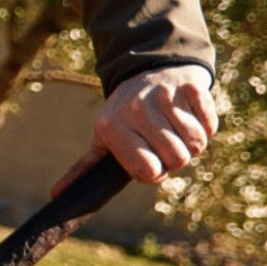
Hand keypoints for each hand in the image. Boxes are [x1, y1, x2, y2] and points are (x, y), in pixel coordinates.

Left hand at [54, 63, 217, 191]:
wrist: (151, 70)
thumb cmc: (126, 115)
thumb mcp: (103, 137)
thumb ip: (85, 168)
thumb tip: (56, 195)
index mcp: (112, 126)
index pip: (147, 171)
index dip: (154, 173)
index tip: (149, 162)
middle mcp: (137, 109)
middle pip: (177, 160)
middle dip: (175, 159)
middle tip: (163, 143)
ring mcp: (165, 95)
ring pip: (197, 144)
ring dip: (191, 143)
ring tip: (175, 129)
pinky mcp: (191, 87)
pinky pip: (210, 125)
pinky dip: (205, 126)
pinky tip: (189, 115)